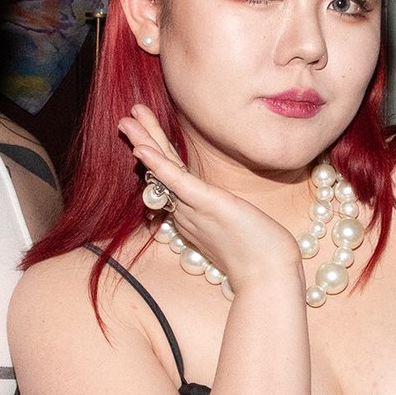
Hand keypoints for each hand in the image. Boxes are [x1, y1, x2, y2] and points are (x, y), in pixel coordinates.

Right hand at [119, 105, 302, 287]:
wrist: (268, 277)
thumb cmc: (260, 255)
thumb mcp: (238, 228)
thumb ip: (223, 215)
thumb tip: (225, 206)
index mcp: (192, 214)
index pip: (170, 177)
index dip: (156, 153)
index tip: (144, 132)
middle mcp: (187, 211)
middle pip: (160, 170)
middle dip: (144, 140)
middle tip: (126, 117)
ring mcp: (194, 209)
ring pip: (163, 170)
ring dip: (144, 142)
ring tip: (127, 120)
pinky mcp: (207, 205)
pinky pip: (177, 181)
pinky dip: (159, 164)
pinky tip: (142, 149)